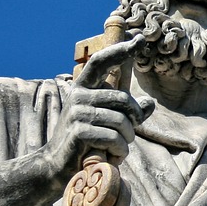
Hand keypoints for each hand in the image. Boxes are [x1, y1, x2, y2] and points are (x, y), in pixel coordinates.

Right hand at [43, 36, 153, 176]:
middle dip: (134, 119)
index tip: (140, 39)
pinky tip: (113, 157)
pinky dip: (120, 151)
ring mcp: (76, 113)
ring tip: (118, 149)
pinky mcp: (78, 132)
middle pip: (122, 99)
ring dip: (127, 140)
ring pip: (121, 121)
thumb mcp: (107, 123)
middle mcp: (77, 96)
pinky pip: (114, 138)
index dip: (120, 50)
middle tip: (129, 135)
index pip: (101, 62)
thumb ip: (128, 112)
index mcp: (83, 88)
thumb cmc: (85, 143)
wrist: (56, 166)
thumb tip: (150, 103)